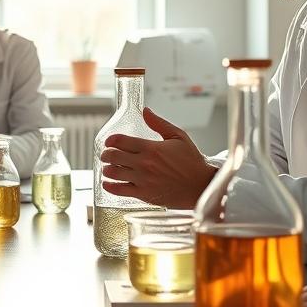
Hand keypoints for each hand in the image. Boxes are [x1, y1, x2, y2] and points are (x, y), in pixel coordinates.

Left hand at [98, 107, 214, 208]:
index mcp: (151, 148)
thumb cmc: (191, 162)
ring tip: (109, 168)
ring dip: (107, 169)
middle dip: (106, 154)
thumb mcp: (178, 137)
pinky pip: (119, 190)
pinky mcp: (144, 195)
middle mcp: (144, 164)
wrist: (200, 186)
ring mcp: (143, 180)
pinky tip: (108, 183)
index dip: (111, 140)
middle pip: (113, 156)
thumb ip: (159, 123)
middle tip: (106, 154)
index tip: (109, 142)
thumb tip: (145, 111)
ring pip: (113, 173)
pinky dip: (109, 186)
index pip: (120, 141)